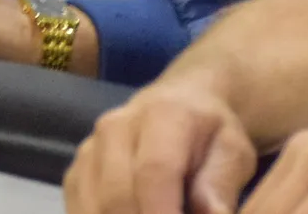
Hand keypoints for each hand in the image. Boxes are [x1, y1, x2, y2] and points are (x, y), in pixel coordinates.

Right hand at [64, 81, 257, 213]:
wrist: (181, 104)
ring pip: (93, 210)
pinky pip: (80, 213)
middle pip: (116, 197)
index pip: (154, 173)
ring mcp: (89, 151)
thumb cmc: (210, 135)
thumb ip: (218, 189)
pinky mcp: (75, 174)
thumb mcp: (232, 154)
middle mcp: (115, 128)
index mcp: (161, 116)